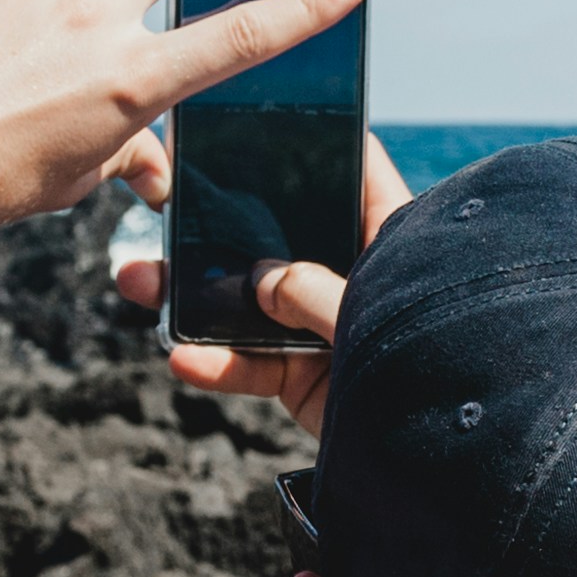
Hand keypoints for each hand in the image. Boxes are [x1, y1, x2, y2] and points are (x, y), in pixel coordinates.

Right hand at [112, 127, 414, 434]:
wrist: (441, 464)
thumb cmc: (431, 363)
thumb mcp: (367, 314)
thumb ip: (310, 290)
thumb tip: (261, 280)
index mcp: (394, 241)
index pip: (357, 172)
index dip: (320, 141)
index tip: (267, 111)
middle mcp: (357, 277)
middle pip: (281, 238)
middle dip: (221, 228)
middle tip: (166, 203)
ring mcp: (327, 328)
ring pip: (252, 305)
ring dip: (194, 299)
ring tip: (135, 282)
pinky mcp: (309, 379)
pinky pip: (254, 366)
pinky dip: (218, 366)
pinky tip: (182, 360)